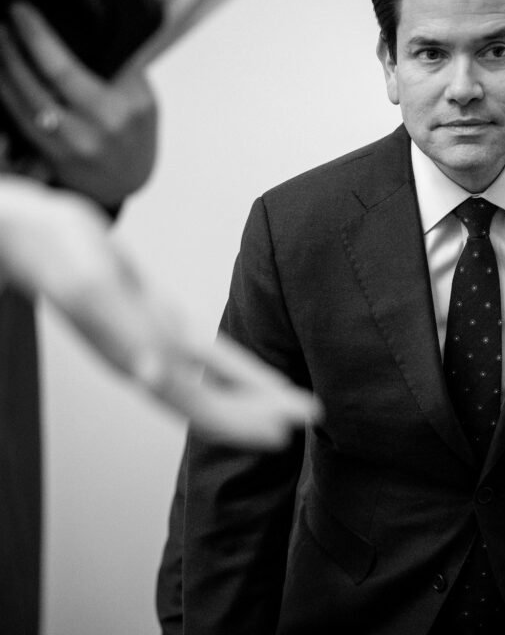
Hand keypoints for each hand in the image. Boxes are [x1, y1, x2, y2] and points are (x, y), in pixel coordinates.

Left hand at [0, 1, 156, 205]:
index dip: (35, 36)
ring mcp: (66, 147)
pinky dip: (4, 94)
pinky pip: (16, 120)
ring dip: (2, 69)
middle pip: (33, 83)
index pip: (64, 67)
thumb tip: (83, 35)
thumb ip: (119, 70)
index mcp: (116, 111)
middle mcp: (89, 131)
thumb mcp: (143, 99)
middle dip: (10, 48)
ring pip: (18, 102)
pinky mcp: (48, 157)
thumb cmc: (135, 134)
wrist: (129, 181)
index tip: (20, 11)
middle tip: (0, 24)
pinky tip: (1, 76)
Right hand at [0, 176, 321, 448]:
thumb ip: (120, 331)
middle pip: (211, 401)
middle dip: (259, 414)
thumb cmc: (56, 252)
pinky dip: (235, 368)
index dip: (238, 420)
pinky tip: (260, 379)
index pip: (196, 400)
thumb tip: (151, 374)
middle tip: (310, 418)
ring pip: (213, 381)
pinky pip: (205, 352)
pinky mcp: (156, 321)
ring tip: (297, 405)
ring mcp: (151, 343)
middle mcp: (146, 360)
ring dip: (255, 396)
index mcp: (133, 357)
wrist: (33, 232)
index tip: (282, 432)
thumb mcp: (90, 287)